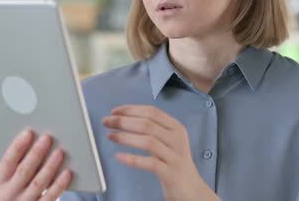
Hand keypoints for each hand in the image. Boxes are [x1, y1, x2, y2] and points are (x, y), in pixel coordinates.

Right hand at [0, 129, 71, 200]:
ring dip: (50, 166)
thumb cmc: (13, 189)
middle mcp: (8, 195)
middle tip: (47, 138)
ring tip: (59, 152)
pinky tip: (67, 172)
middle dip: (36, 153)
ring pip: (38, 183)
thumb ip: (16, 164)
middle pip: (23, 171)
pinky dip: (59, 184)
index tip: (29, 133)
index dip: (18, 146)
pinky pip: (50, 196)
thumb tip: (34, 140)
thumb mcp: (6, 179)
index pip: (7, 162)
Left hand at [103, 105, 219, 200]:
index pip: (152, 112)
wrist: (192, 189)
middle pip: (147, 124)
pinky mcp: (171, 173)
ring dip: (125, 137)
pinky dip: (132, 159)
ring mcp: (175, 156)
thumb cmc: (173, 163)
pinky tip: (119, 156)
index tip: (114, 112)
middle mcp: (177, 139)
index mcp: (176, 127)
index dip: (131, 110)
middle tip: (106, 122)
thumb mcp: (167, 141)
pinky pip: (150, 163)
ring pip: (148, 141)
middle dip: (123, 121)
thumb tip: (124, 118)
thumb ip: (152, 129)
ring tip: (110, 136)